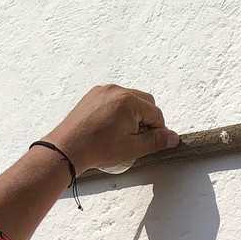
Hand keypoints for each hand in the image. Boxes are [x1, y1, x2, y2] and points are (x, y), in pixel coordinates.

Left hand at [41, 85, 180, 171]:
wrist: (67, 148)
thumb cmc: (97, 148)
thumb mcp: (133, 148)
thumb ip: (157, 141)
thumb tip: (173, 137)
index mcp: (129, 101)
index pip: (156, 113)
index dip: (157, 130)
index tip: (150, 142)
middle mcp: (116, 91)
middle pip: (145, 102)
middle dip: (146, 119)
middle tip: (137, 138)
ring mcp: (103, 91)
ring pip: (130, 100)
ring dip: (133, 114)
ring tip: (122, 134)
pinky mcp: (93, 95)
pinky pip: (114, 99)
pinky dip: (118, 111)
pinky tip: (110, 127)